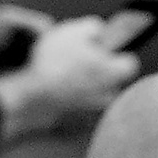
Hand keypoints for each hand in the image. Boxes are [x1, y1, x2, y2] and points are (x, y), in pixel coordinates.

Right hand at [0, 15, 138, 145]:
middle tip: (77, 65)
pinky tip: (53, 96)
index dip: (114, 54)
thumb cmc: (52, 63)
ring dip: (83, 91)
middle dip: (99, 74)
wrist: (28, 99)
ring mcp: (93, 115)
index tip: (100, 51)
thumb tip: (98, 31)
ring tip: (61, 81)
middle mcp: (109, 97)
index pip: (130, 63)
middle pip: (112, 83)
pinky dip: (69, 106)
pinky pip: (77, 114)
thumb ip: (93, 28)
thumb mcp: (73, 31)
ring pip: (94, 99)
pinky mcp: (74, 129)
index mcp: (114, 73)